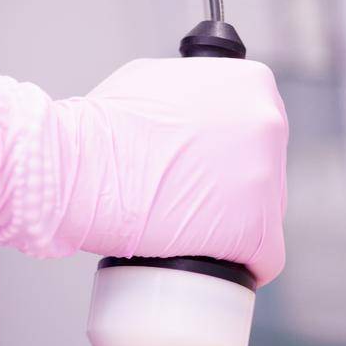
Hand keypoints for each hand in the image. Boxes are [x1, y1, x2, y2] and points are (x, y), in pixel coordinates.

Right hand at [0, 59, 288, 284]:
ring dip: (231, 227)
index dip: (229, 156)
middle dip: (231, 192)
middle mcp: (267, 123)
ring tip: (189, 232)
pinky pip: (265, 258)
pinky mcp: (254, 228)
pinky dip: (242, 265)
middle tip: (191, 205)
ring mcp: (264, 177)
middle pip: (265, 173)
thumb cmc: (102, 128)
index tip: (206, 173)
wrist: (79, 165)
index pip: (258, 131)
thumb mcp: (155, 81)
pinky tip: (217, 264)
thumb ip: (190, 92)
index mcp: (251, 84)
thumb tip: (189, 114)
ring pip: (264, 215)